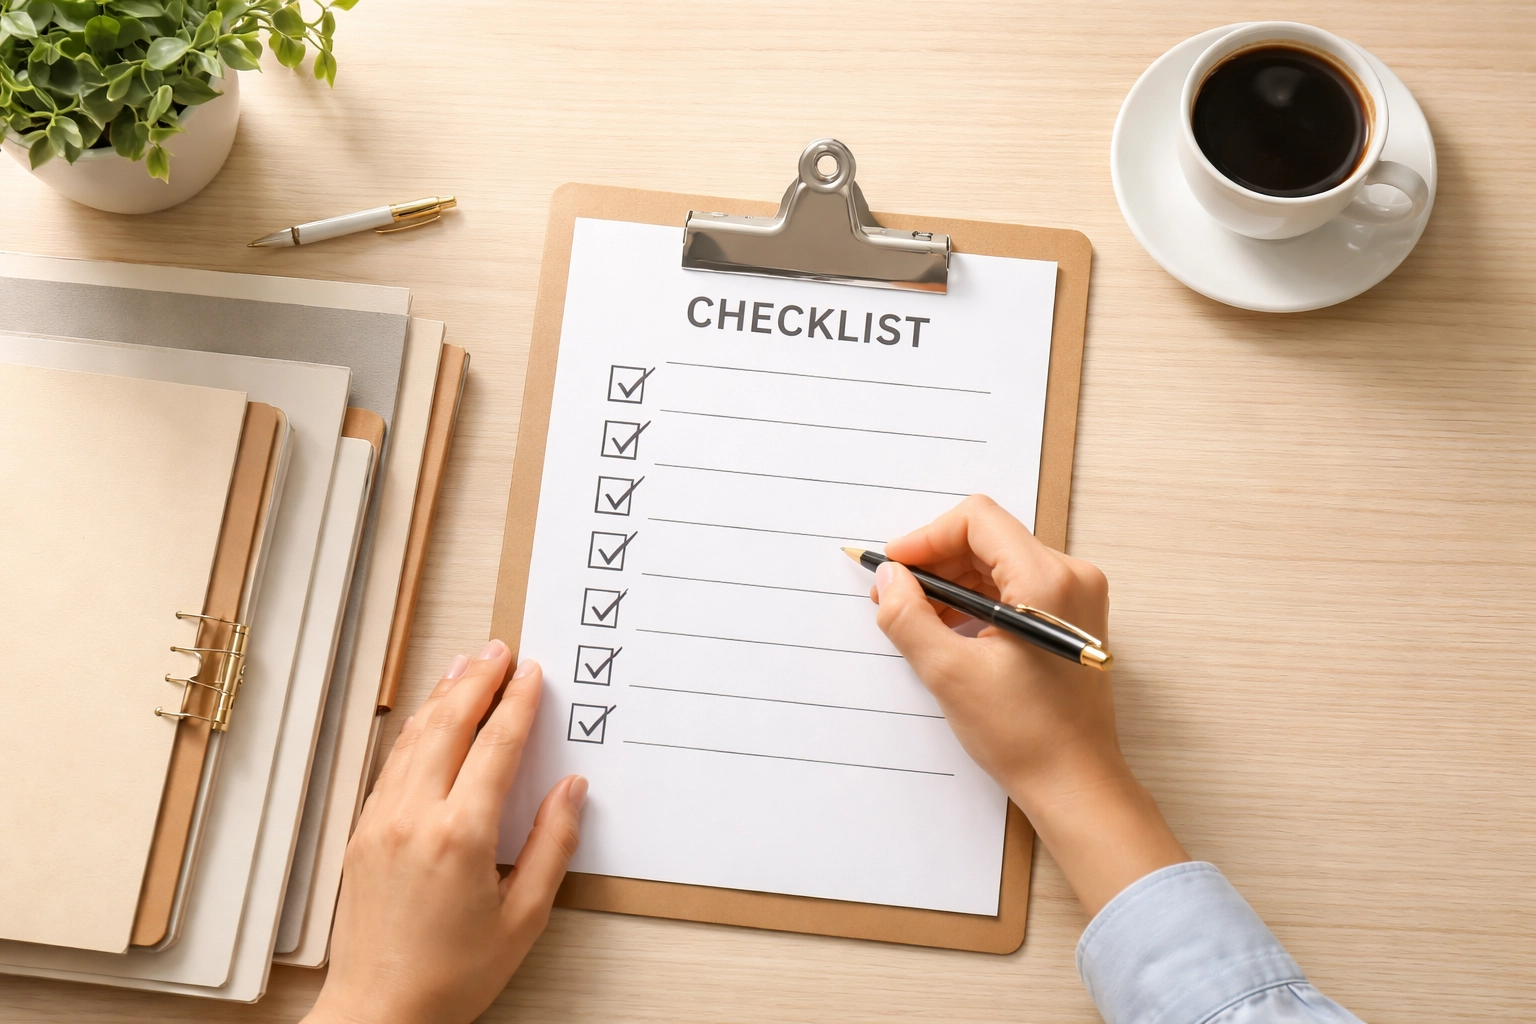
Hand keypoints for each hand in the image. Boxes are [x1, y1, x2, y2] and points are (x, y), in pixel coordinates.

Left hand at [304, 642, 584, 1023]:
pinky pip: (392, 764)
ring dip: (442, 695)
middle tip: (499, 650)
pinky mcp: (362, 833)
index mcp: (459, 837)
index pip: (494, 747)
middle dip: (477, 681)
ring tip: (465, 666)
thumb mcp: (523, 919)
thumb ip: (552, 847)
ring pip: (413, 738)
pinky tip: (428, 718)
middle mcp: (414, 819)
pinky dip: (415, 729)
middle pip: (448, 725)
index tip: (531, 675)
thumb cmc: (449, 977)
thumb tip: (571, 791)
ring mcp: (381, 822)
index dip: (517, 704)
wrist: (378, 1013)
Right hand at [873, 496, 1185, 915]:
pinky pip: (1016, 586)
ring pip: (1000, 561)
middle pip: (988, 538)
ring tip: (920, 618)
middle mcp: (1071, 577)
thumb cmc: (1026, 736)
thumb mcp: (950, 674)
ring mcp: (1077, 597)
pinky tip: (951, 630)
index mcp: (1047, 582)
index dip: (926, 538)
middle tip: (897, 595)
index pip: (977, 520)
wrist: (1076, 783)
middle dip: (937, 561)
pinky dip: (978, 599)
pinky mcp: (1072, 617)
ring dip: (955, 582)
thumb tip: (888, 579)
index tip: (894, 568)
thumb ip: (908, 616)